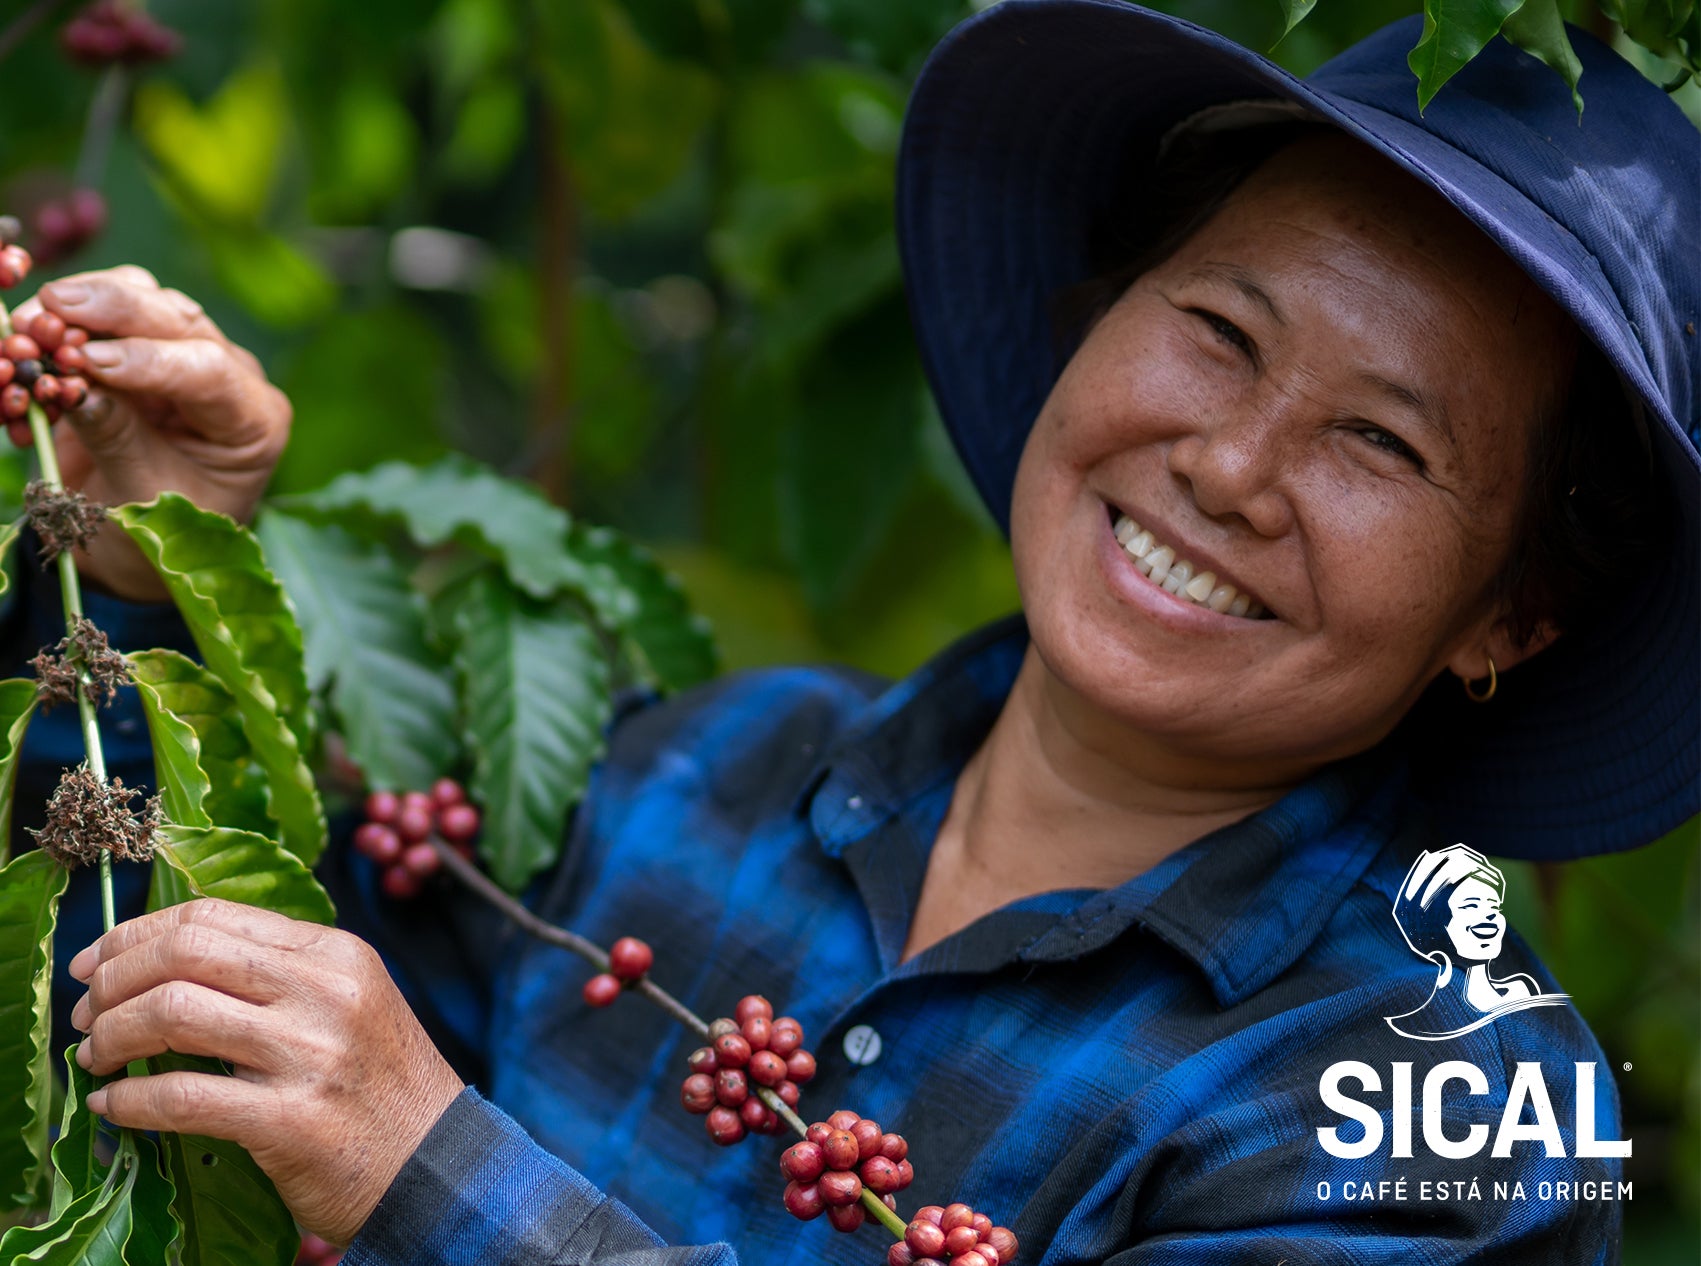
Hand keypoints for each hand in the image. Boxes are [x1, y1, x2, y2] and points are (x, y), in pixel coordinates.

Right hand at [11, 267, 290, 600]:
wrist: (144, 548)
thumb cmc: (160, 535)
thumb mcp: (143, 496)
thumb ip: (117, 439)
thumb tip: (76, 382)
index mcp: (253, 421)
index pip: (209, 369)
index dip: (146, 358)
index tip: (86, 362)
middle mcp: (231, 378)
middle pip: (176, 318)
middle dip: (110, 308)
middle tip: (49, 307)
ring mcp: (186, 358)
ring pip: (141, 300)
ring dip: (79, 307)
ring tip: (28, 327)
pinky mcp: (142, 352)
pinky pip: (102, 319)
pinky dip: (59, 325)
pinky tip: (24, 350)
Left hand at [68, 899, 464, 1245]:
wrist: (437, 1164)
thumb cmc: (383, 1085)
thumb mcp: (350, 1002)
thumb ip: (280, 974)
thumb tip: (170, 958)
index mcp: (336, 953)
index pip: (214, 915)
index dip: (138, 933)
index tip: (99, 960)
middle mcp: (324, 992)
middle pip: (185, 952)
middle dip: (114, 979)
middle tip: (87, 1011)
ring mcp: (308, 1055)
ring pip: (172, 1014)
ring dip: (111, 1036)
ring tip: (97, 1057)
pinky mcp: (289, 1121)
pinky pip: (180, 1098)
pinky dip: (129, 1102)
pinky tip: (113, 1107)